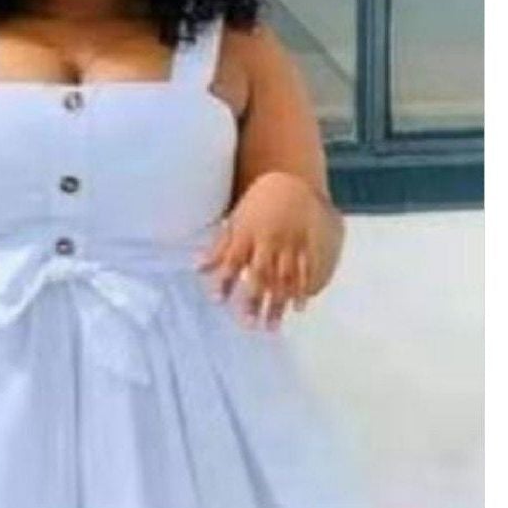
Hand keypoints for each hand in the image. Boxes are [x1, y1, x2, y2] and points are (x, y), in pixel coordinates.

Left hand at [195, 172, 328, 330]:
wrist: (293, 181)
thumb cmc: (259, 204)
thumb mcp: (236, 220)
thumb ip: (219, 247)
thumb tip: (197, 268)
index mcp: (249, 232)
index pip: (233, 259)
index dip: (224, 280)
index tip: (217, 301)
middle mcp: (270, 239)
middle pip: (261, 273)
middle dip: (254, 300)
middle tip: (248, 324)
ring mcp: (292, 242)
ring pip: (285, 277)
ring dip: (278, 303)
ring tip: (271, 326)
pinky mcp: (311, 244)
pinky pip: (308, 269)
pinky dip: (304, 289)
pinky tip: (299, 307)